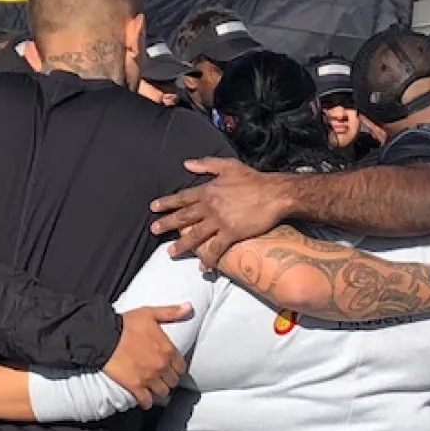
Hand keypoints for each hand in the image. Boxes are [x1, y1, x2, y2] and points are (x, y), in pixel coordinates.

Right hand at [102, 305, 190, 408]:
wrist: (104, 337)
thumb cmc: (126, 324)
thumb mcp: (150, 313)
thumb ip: (172, 312)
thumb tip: (189, 307)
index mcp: (168, 349)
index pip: (181, 367)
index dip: (176, 368)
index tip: (170, 368)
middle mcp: (161, 366)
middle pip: (173, 381)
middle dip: (168, 380)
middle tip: (162, 378)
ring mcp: (149, 378)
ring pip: (162, 392)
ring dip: (159, 390)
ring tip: (153, 387)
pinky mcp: (135, 386)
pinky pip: (146, 401)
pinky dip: (146, 402)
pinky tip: (145, 400)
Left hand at [150, 158, 290, 266]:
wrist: (275, 193)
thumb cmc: (254, 179)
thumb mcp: (228, 165)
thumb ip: (206, 164)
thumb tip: (186, 163)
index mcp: (208, 190)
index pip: (182, 197)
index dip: (167, 203)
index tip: (154, 208)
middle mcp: (210, 206)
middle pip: (183, 217)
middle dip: (167, 224)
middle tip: (154, 231)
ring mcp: (219, 221)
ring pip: (195, 235)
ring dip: (182, 245)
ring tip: (170, 252)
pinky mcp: (231, 233)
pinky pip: (216, 248)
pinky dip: (208, 259)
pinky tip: (202, 267)